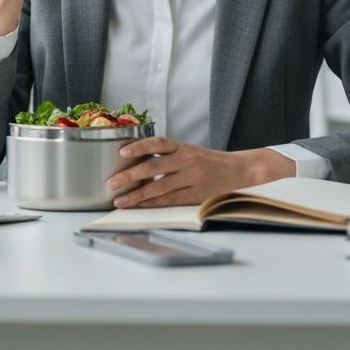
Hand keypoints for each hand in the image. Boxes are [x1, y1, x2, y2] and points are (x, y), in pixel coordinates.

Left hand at [106, 137, 296, 207]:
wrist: (238, 170)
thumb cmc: (207, 161)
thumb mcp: (188, 151)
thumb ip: (166, 155)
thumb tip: (136, 162)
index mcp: (183, 147)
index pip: (158, 143)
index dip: (139, 146)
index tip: (122, 152)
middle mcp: (187, 160)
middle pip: (153, 168)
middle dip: (129, 176)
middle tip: (111, 182)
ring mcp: (193, 179)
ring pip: (160, 189)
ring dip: (137, 196)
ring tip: (120, 200)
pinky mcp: (196, 195)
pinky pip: (170, 201)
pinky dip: (153, 205)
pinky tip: (140, 206)